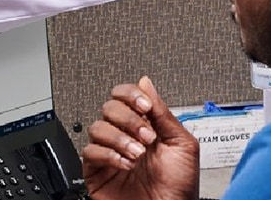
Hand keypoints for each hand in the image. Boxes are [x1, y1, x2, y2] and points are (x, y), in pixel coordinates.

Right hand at [83, 76, 199, 199]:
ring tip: (137, 154)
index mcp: (145, 126)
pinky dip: (109, 155)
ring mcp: (110, 153)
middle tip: (146, 136)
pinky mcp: (96, 171)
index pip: (126, 96)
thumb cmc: (179, 188)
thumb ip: (163, 112)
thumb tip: (146, 83)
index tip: (145, 107)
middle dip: (129, 119)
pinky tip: (126, 164)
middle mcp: (125, 136)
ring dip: (119, 138)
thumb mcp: (182, 144)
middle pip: (110, 107)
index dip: (132, 96)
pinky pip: (89, 152)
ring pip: (97, 127)